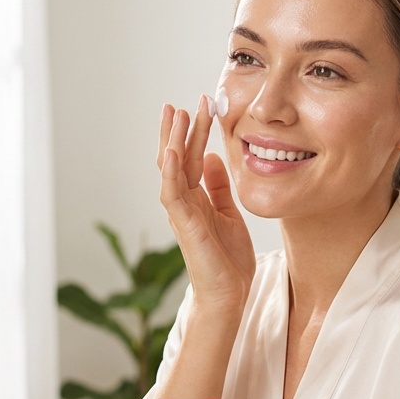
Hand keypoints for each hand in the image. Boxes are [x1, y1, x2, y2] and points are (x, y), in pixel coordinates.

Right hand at [156, 98, 254, 312]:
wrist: (229, 294)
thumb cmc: (228, 260)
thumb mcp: (229, 213)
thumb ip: (218, 187)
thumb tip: (211, 158)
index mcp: (195, 199)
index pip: (189, 158)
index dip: (192, 132)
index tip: (199, 107)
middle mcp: (184, 202)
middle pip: (176, 158)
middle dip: (178, 130)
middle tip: (180, 103)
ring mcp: (181, 213)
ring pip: (170, 169)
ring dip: (172, 141)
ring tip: (175, 114)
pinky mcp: (184, 225)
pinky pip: (172, 193)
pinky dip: (170, 171)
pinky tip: (171, 150)